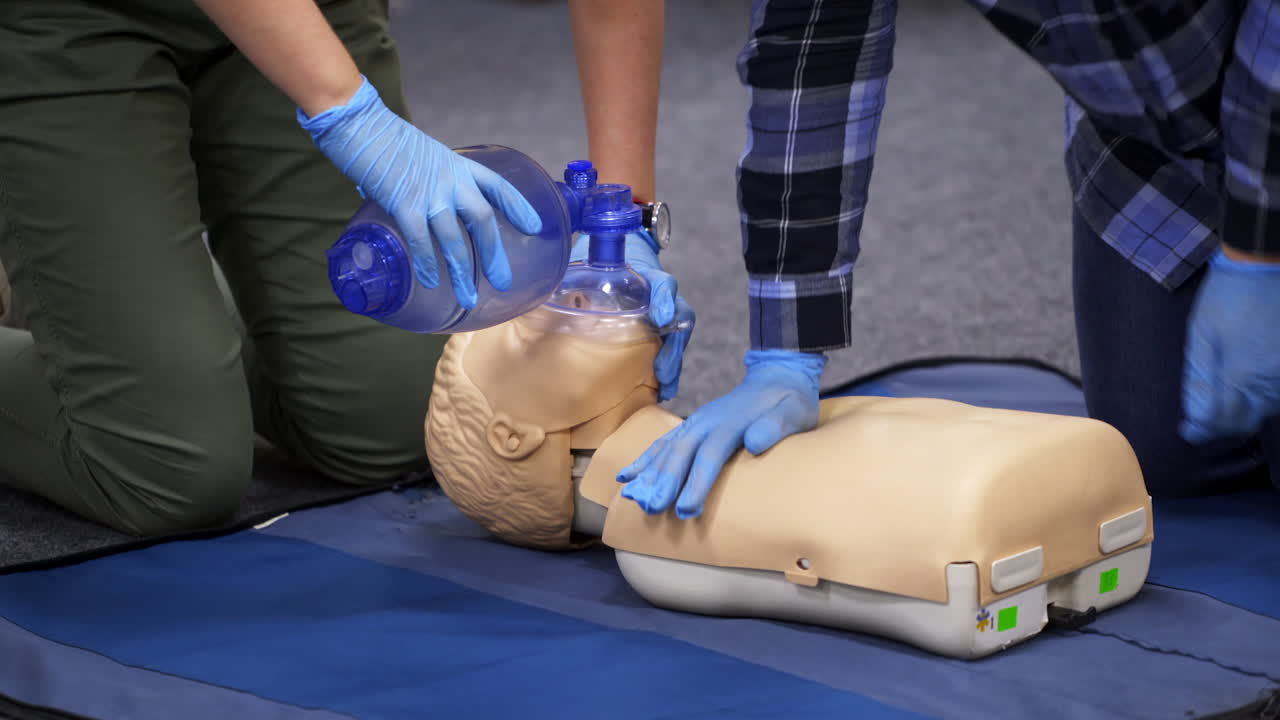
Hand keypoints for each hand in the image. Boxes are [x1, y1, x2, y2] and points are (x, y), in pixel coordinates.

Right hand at [299, 76, 542, 308]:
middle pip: (482, 220)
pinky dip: (428, 264)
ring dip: (463, 271)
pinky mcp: (404, 204)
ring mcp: (429, 193)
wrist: (358, 122)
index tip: (534, 227)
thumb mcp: (420, 154)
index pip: (498, 186)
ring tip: (469, 298)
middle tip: (502, 281)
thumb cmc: (383, 138)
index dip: (518, 208)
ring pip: (455, 238)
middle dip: (494, 254)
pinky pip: (422, 241)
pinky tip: (433, 282)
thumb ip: (426, 182)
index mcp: (457, 165)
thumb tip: (412, 207)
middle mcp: (450, 180)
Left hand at [571, 230, 693, 401]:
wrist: (616, 260)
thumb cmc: (604, 265)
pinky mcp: (657, 333)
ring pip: (677, 338)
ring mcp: (663, 316)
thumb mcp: (593, 265)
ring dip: (672, 364)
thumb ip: (576, 273)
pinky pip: (668, 351)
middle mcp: (660, 298)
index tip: (660, 317)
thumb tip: (541, 289)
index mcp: (647, 278)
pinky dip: (667, 373)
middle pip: (679, 318)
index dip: (664, 298)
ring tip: (665, 387)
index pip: (663, 284)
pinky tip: (662, 391)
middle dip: (673, 346)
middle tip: (662, 370)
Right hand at [616, 349, 825, 518]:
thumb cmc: (790, 401)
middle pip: (681, 452)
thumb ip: (775, 426)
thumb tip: (755, 442)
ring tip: (633, 497)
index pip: (710, 454)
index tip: (686, 508)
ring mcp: (696, 422)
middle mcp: (707, 421)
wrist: (778, 375)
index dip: (697, 482)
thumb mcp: (794, 412)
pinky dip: (644, 460)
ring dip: (649, 474)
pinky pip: (663, 443)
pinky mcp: (692, 426)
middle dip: (664, 481)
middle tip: (653, 508)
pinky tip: (627, 477)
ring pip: (667, 449)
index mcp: (732, 422)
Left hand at [1180, 248, 1279, 442]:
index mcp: (1242, 372)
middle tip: (1199, 421)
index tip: (1187, 431)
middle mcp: (1272, 378)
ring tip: (1218, 406)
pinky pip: (1279, 392)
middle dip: (1222, 424)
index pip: (1223, 418)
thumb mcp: (1201, 334)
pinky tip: (1244, 388)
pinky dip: (1262, 397)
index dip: (1202, 429)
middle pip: (1248, 418)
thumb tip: (1196, 415)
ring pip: (1267, 408)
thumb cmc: (1226, 296)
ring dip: (1244, 412)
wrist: (1263, 264)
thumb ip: (1199, 378)